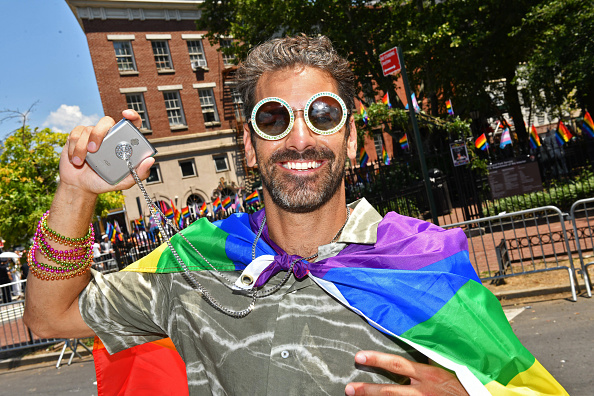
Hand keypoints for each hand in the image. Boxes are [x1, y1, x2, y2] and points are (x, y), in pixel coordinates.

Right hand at [59, 109, 154, 194]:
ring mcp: (93, 134)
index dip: (132, 115)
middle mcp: (109, 135)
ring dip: (82, 148)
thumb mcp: (125, 181)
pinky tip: (76, 159)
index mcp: (123, 143)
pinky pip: (75, 134)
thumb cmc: (104, 182)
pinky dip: (74, 148)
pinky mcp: (78, 136)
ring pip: (88, 130)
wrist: (81, 187)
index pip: (131, 123)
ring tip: (82, 162)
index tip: (126, 114)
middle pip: (106, 121)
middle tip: (94, 149)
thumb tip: (151, 160)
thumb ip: (139, 173)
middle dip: (99, 133)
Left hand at [345, 351, 468, 395]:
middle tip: (349, 388)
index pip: (397, 365)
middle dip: (367, 390)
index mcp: (430, 374)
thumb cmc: (472, 380)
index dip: (377, 359)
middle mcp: (424, 392)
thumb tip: (421, 334)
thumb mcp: (454, 364)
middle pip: (389, 391)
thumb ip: (435, 354)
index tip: (359, 356)